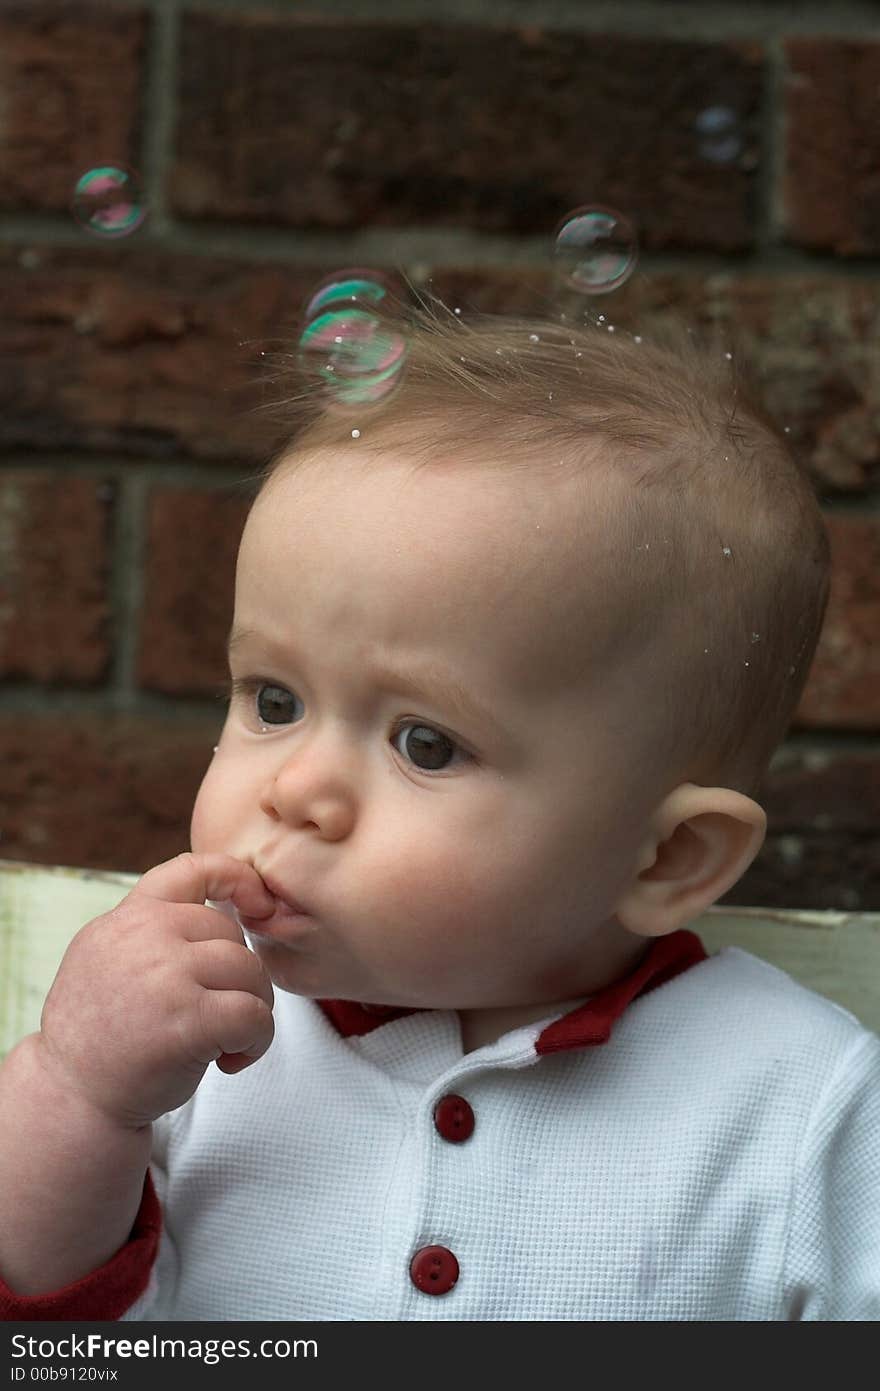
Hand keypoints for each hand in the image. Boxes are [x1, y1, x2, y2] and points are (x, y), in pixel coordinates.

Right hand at [36, 853, 276, 1129]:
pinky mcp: (189, 1020)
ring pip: (251, 972)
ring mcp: (168, 976)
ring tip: (226, 1040)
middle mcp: (147, 936)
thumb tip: (229, 903)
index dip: (239, 879)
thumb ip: (154, 928)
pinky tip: (229, 1061)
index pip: (194, 869)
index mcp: (130, 917)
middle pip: (233, 934)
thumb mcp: (108, 956)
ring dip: (253, 1009)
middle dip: (240, 976)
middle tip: (222, 1015)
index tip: (259, 908)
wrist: (71, 1096)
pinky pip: (255, 1015)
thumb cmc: (102, 1032)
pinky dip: (256, 1042)